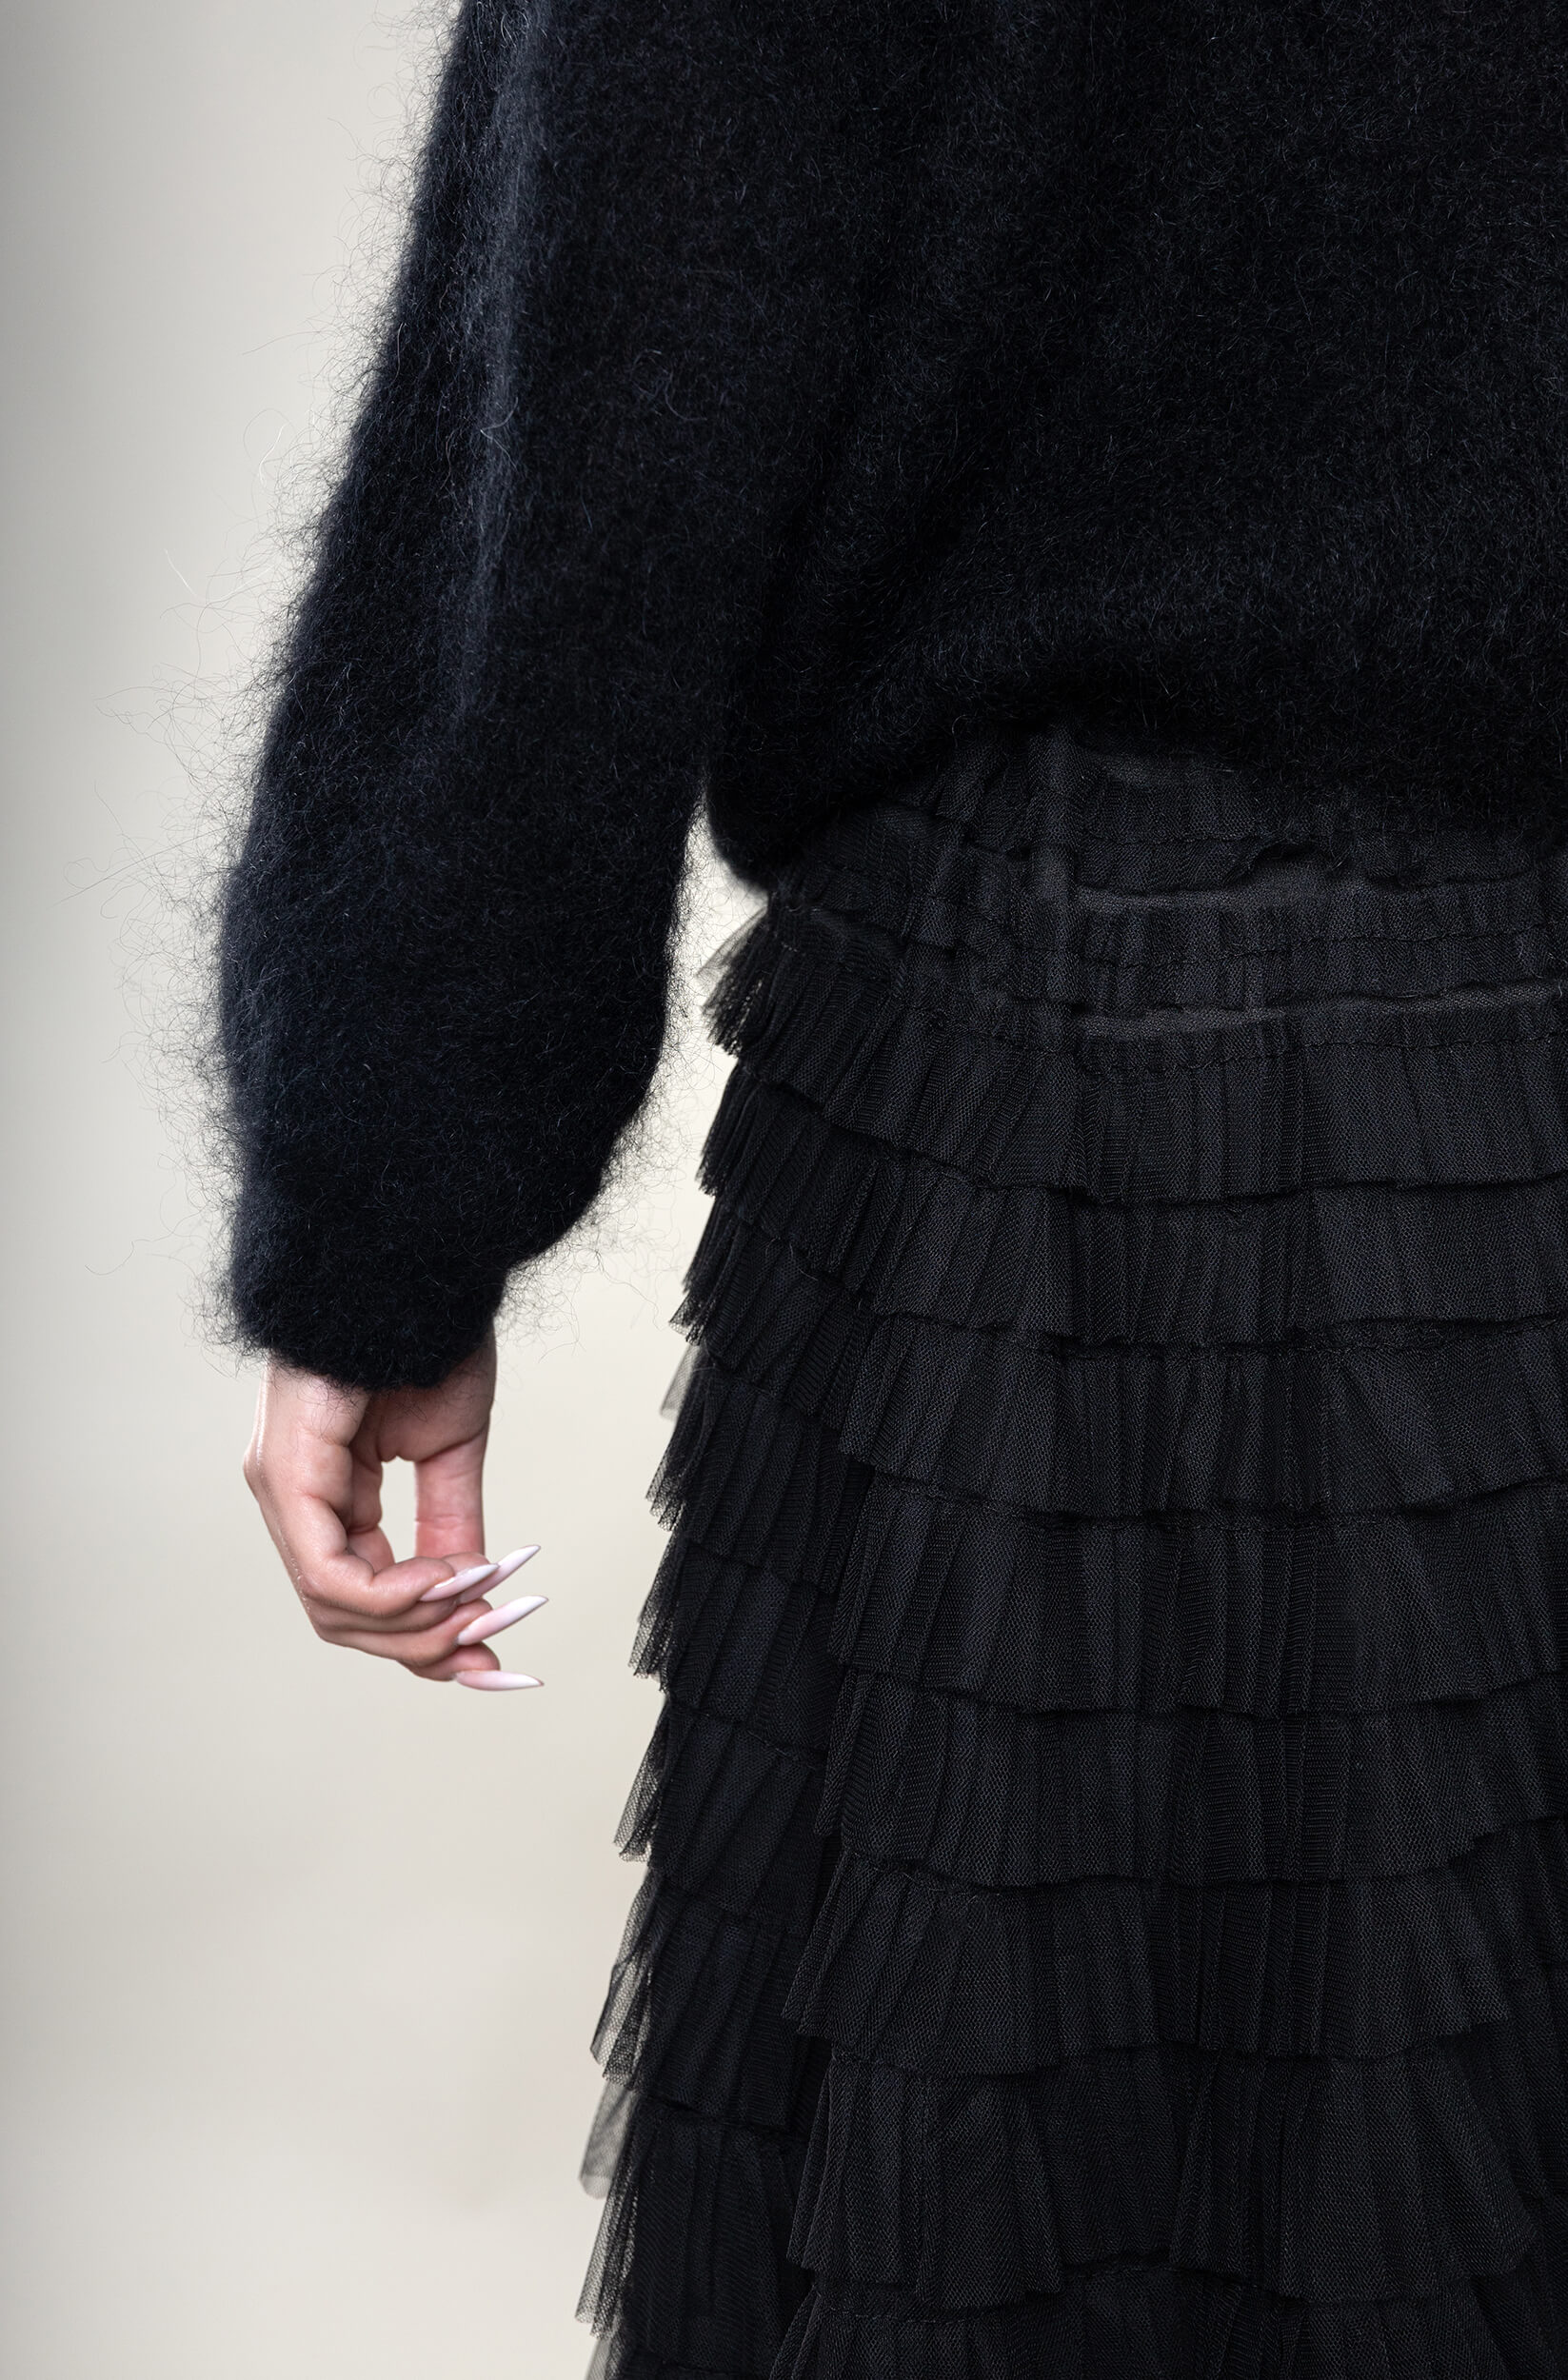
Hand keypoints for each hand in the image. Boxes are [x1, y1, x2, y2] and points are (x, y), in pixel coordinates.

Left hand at [242, 1328, 543, 1689]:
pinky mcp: (286, 1475)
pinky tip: (446, 1576)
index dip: (429, 1637)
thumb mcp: (450, 1450)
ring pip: (334, 1609)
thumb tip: (472, 1596)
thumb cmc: (425, 1337)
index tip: (495, 1654)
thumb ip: (451, 1526)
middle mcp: (291, 1497)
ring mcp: (281, 1487)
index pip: (361, 1596)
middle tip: (492, 1638)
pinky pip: (329, 1574)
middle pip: (344, 1619)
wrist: (411, 1264)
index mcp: (326, 1493)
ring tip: (480, 1596)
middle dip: (425, 1644)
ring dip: (418, 1622)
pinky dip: (394, 1594)